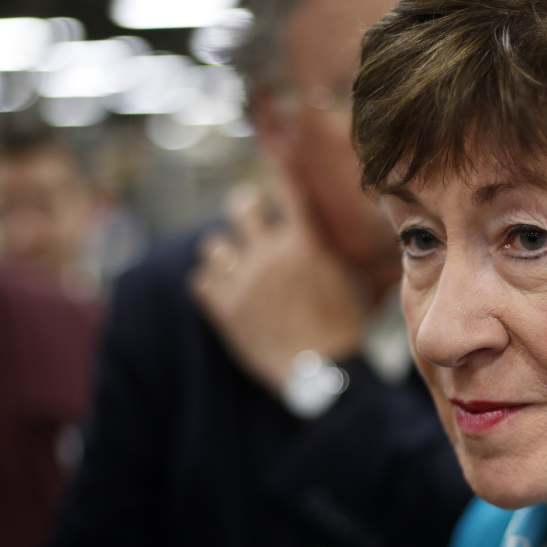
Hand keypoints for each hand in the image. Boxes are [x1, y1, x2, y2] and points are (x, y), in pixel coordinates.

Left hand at [190, 176, 364, 395]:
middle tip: (246, 211)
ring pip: (213, 245)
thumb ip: (324, 248)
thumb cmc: (342, 326)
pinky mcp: (224, 310)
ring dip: (223, 252)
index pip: (286, 191)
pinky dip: (210, 284)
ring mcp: (243, 282)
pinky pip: (200, 281)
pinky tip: (222, 290)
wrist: (323, 372)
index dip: (280, 177)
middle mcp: (269, 255)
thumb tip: (313, 228)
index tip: (276, 174)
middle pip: (241, 207)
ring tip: (231, 261)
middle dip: (244, 206)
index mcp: (303, 244)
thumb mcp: (346, 279)